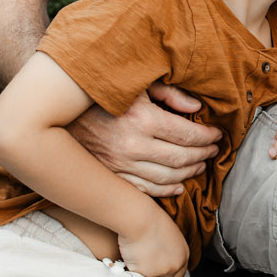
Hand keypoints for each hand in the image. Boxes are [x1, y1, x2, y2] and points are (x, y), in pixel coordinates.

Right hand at [68, 82, 220, 196]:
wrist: (59, 115)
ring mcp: (120, 165)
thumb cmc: (103, 94)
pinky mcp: (111, 176)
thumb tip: (196, 107)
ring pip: (166, 178)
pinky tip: (179, 186)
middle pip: (180, 158)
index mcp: (142, 120)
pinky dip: (166, 191)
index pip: (187, 134)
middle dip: (202, 155)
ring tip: (201, 165)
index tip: (217, 134)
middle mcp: (132, 146)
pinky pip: (144, 190)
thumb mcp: (138, 85)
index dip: (207, 136)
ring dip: (189, 173)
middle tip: (213, 150)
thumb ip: (169, 94)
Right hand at [118, 203, 190, 276]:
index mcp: (184, 255)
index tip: (157, 269)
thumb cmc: (151, 221)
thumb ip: (170, 251)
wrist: (139, 219)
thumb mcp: (170, 236)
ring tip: (138, 255)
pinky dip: (133, 269)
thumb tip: (163, 259)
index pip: (178, 275)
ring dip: (144, 273)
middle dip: (155, 275)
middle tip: (145, 263)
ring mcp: (161, 271)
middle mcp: (176, 265)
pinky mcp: (146, 273)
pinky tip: (131, 255)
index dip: (167, 272)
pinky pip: (137, 276)